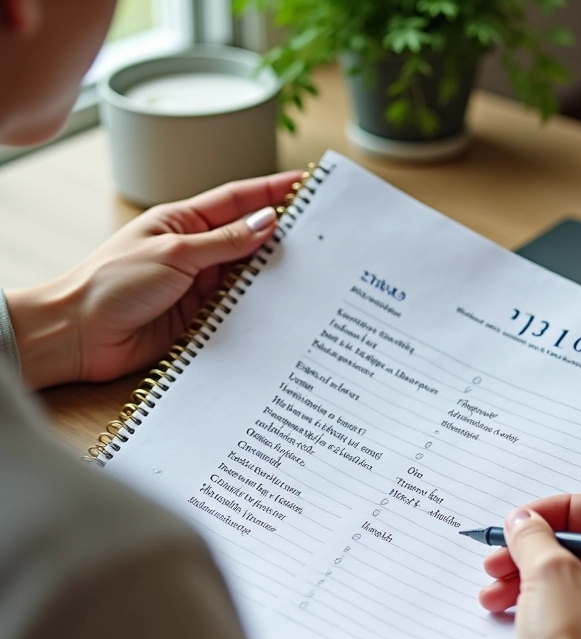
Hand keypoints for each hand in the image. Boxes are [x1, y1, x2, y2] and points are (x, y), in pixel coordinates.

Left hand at [5, 171, 302, 388]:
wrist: (81, 335)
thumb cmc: (112, 283)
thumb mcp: (174, 252)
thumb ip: (224, 242)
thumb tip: (266, 222)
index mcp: (182, 223)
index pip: (235, 201)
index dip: (270, 190)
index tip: (304, 183)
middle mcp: (195, 252)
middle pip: (246, 238)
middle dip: (281, 233)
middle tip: (320, 230)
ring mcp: (198, 285)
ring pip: (246, 275)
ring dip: (273, 272)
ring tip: (310, 268)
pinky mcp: (200, 317)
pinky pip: (237, 308)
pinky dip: (258, 306)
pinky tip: (281, 304)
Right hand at [480, 491, 580, 638]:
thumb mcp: (548, 570)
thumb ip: (534, 533)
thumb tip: (525, 522)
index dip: (566, 506)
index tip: (532, 516)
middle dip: (541, 545)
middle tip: (509, 545)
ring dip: (533, 572)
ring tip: (497, 580)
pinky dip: (545, 599)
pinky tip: (507, 603)